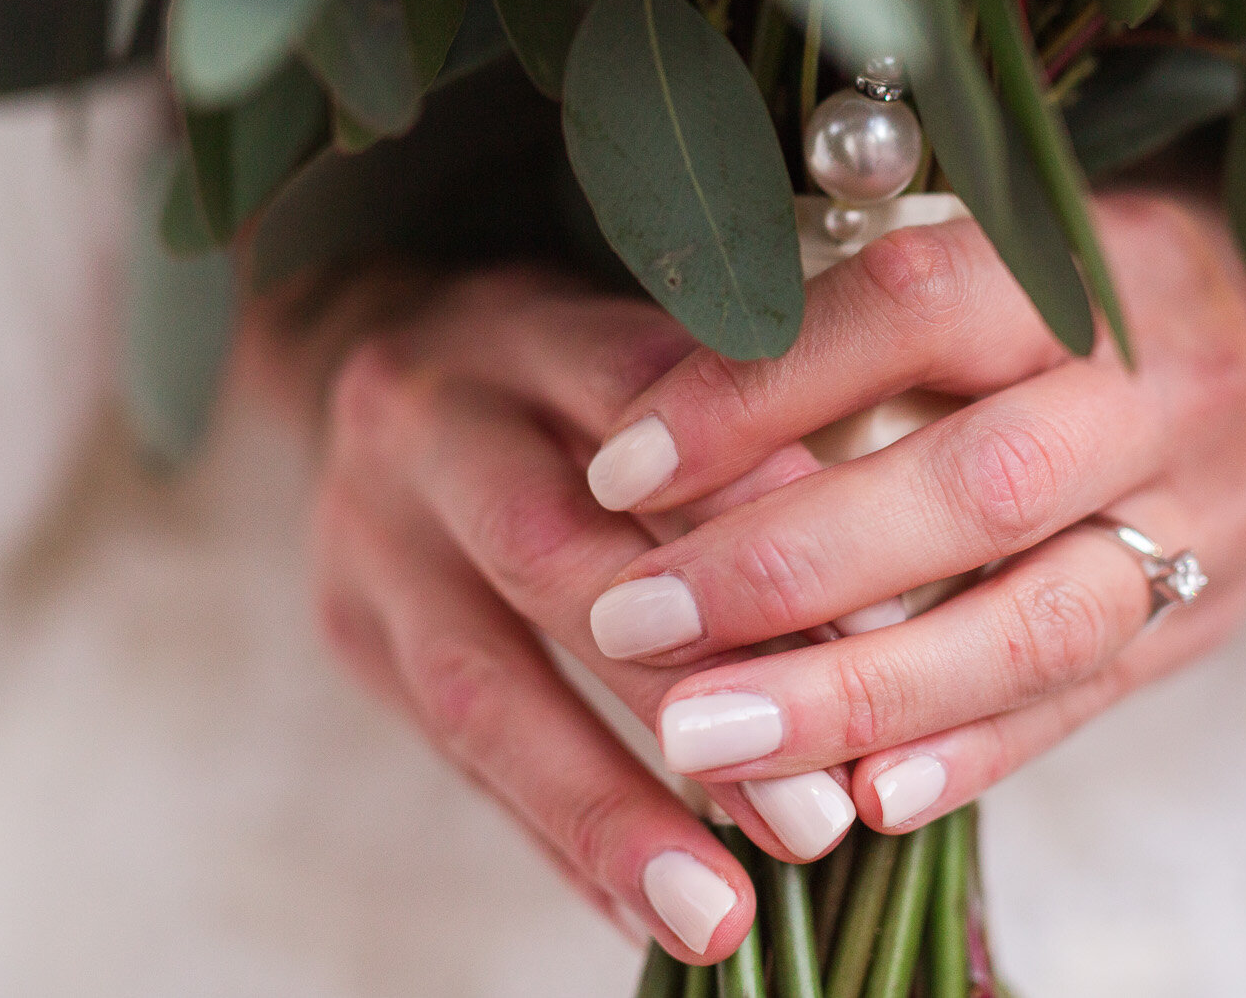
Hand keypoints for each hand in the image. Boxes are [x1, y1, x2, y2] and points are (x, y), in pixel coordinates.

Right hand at [261, 271, 855, 966]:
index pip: (647, 416)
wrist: (382, 344)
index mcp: (531, 331)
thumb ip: (749, 439)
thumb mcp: (659, 350)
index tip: (884, 632)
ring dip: (607, 808)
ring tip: (718, 913)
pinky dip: (553, 838)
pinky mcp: (350, 629)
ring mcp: (369, 534)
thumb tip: (896, 607)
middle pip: (553, 564)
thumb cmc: (585, 369)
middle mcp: (432, 424)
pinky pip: (453, 759)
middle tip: (814, 818)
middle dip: (689, 696)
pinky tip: (639, 914)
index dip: (756, 521)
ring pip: (479, 686)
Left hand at [579, 193, 1245, 830]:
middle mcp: (1158, 394)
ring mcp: (1196, 519)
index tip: (623, 463)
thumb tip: (664, 401)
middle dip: (792, 565)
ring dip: (861, 690)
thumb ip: (870, 305)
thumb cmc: (1089, 285)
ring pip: (1038, 621)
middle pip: (980, 486)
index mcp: (1093, 267)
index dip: (763, 384)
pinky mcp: (1201, 620)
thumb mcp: (1004, 245)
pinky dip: (969, 753)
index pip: (916, 306)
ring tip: (705, 740)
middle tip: (632, 621)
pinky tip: (860, 800)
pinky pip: (1084, 702)